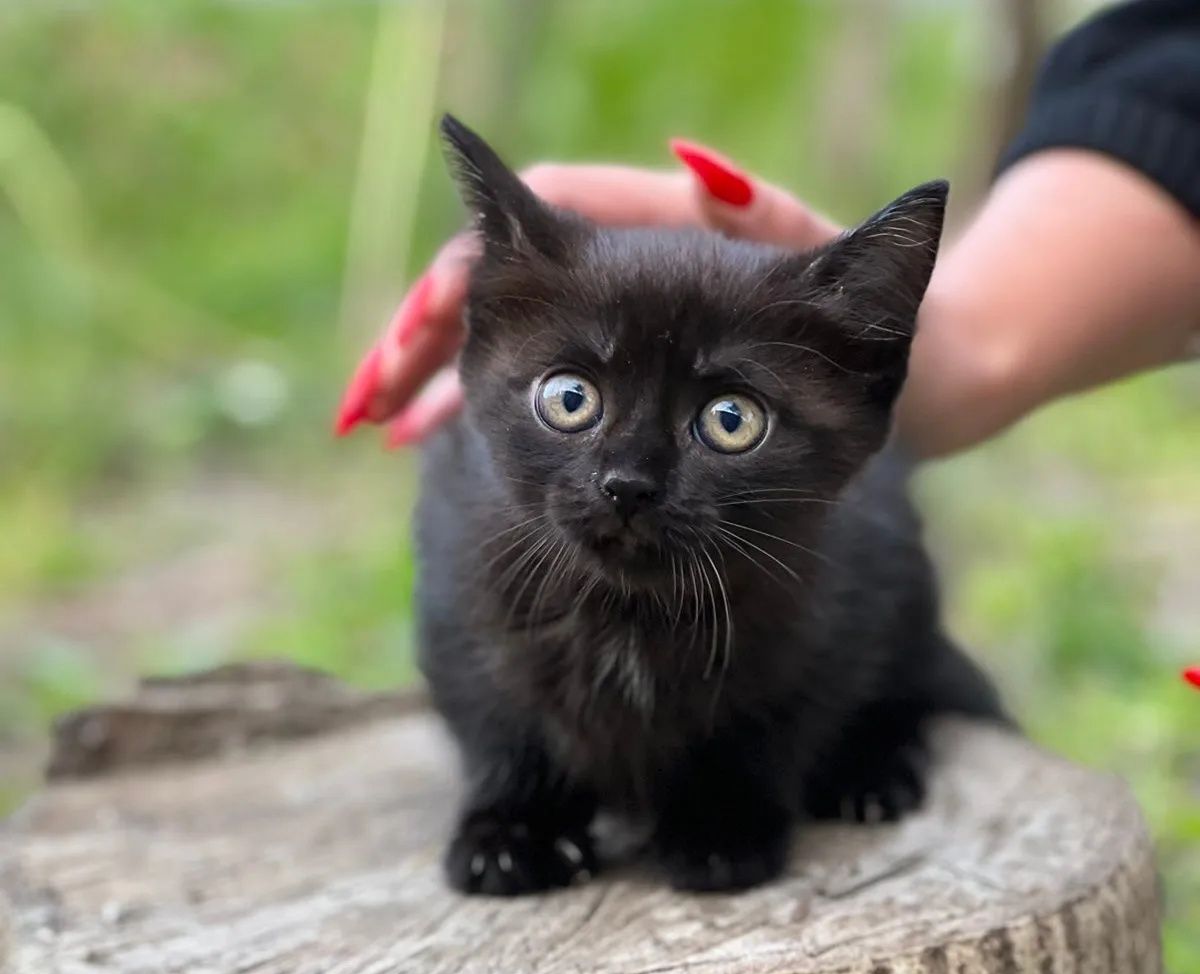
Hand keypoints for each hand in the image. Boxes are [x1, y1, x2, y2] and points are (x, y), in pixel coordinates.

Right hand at [333, 140, 840, 446]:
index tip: (427, 318)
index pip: (546, 216)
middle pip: (502, 282)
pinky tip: (435, 439)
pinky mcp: (626, 379)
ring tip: (389, 431)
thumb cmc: (881, 329)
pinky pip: (534, 392)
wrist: (915, 380)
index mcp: (667, 227)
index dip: (479, 261)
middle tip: (373, 405)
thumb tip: (693, 163)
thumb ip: (767, 226)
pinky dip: (479, 412)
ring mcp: (623, 326)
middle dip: (428, 340)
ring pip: (507, 343)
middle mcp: (632, 267)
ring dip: (440, 382)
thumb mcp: (827, 279)